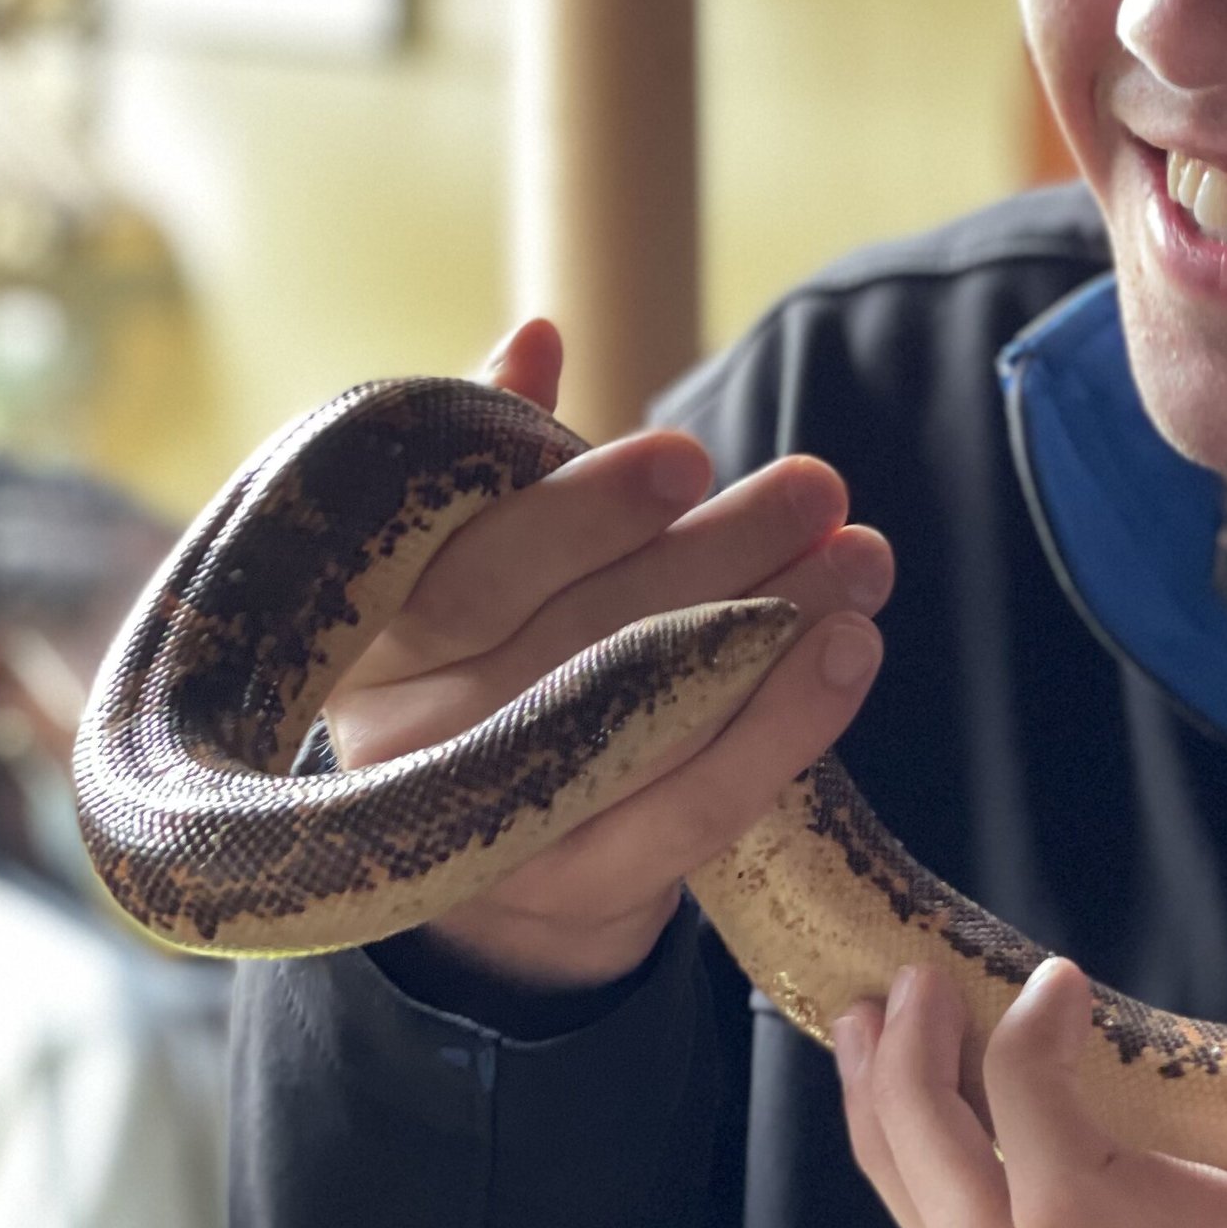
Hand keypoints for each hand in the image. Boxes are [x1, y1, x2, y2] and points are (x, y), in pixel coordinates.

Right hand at [329, 317, 891, 988]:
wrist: (494, 874)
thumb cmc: (491, 666)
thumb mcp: (469, 563)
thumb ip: (497, 464)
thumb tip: (537, 338)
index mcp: (366, 636)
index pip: (471, 565)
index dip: (580, 509)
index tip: (688, 455)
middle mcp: (406, 741)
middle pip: (577, 634)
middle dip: (713, 554)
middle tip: (818, 487)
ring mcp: (490, 830)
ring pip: (646, 715)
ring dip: (772, 626)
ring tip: (860, 559)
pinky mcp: (578, 889)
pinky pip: (694, 807)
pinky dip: (784, 728)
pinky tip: (851, 654)